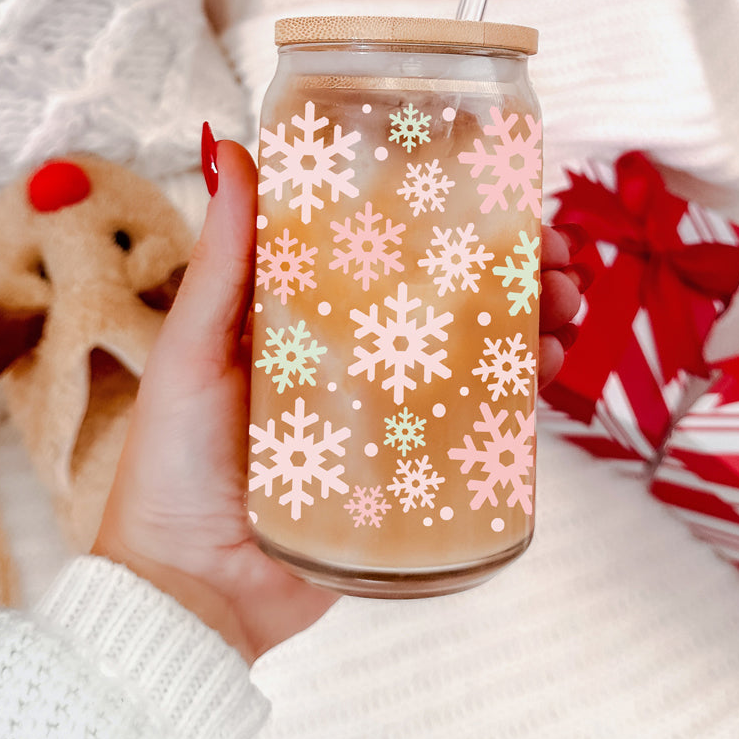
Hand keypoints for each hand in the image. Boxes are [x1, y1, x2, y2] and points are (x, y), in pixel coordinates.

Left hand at [95, 141, 582, 662]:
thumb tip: (230, 147)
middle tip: (555, 252)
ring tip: (566, 299)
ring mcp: (386, 415)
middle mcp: (351, 359)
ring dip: (527, 320)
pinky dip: (517, 393)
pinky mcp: (408, 471)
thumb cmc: (171, 463)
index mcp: (303, 319)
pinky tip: (547, 367)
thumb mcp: (193, 349)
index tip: (491, 192)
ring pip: (471, 354)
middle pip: (442, 299)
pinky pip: (472, 425)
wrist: (191, 591)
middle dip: (507, 269)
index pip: (384, 253)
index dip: (440, 220)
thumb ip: (222, 260)